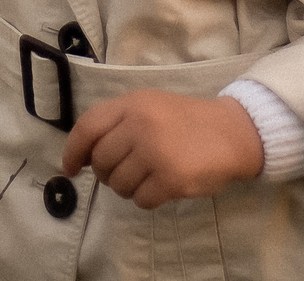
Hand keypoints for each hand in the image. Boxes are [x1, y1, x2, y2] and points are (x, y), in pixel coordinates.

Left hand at [59, 91, 264, 208]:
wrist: (233, 132)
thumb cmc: (186, 121)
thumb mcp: (150, 106)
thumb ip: (117, 124)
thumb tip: (82, 158)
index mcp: (133, 103)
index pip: (88, 128)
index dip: (72, 151)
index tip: (70, 169)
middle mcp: (140, 125)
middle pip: (101, 162)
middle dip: (107, 174)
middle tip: (126, 172)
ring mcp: (155, 152)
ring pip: (118, 185)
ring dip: (128, 188)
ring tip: (147, 177)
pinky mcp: (171, 179)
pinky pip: (140, 200)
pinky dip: (147, 199)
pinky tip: (161, 186)